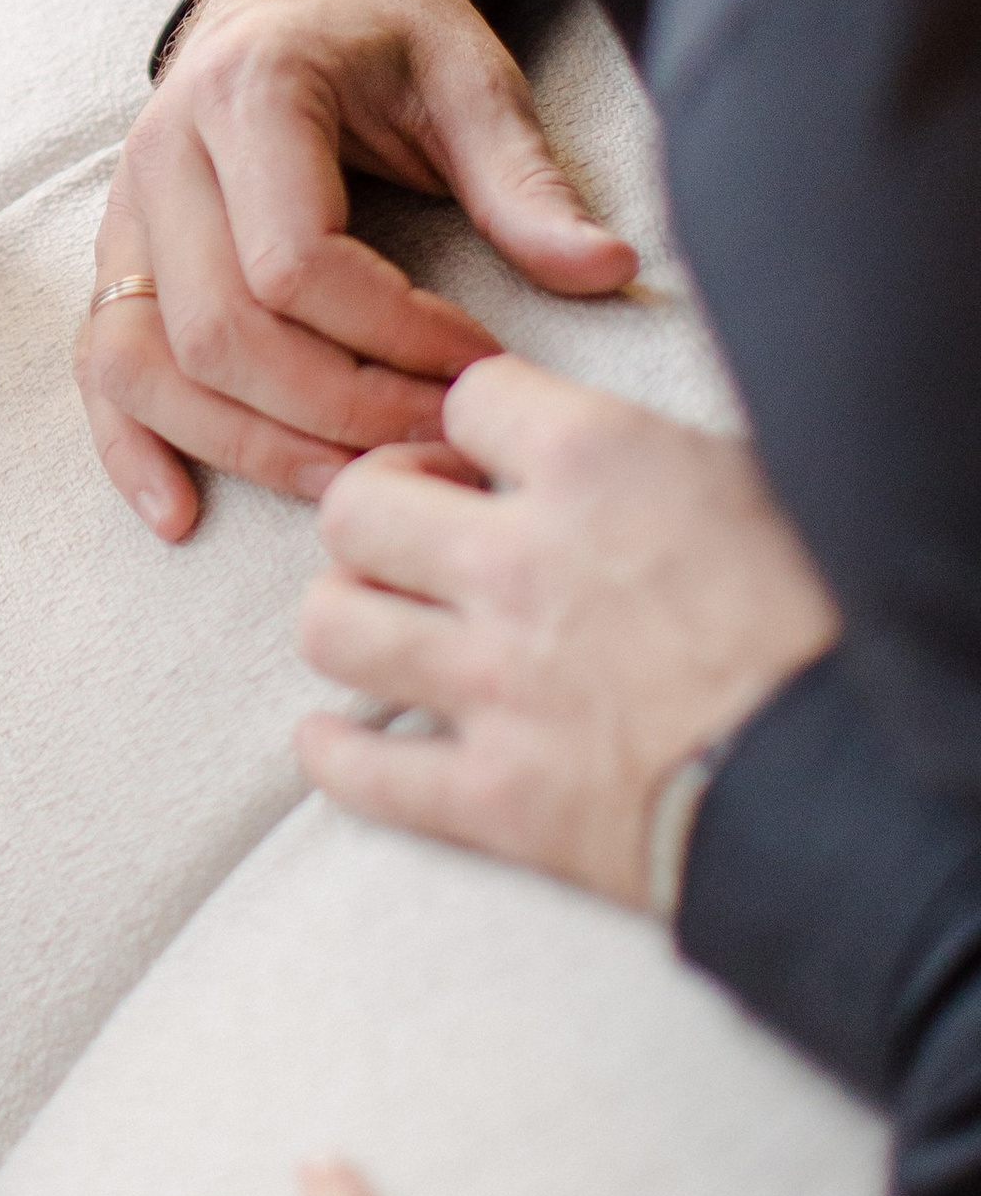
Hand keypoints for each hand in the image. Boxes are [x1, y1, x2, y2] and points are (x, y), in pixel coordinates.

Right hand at [79, 0, 636, 543]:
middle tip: (433, 441)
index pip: (293, 263)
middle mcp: (166, 150)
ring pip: (148, 360)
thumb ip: (523, 180)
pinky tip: (179, 508)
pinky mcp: (117, 252)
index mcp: (252, 91)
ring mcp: (127, 206)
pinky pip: (98, 361)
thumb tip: (602, 270)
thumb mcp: (469, 77)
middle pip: (219, 329)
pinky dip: (130, 443)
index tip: (480, 365)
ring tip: (352, 486)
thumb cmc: (383, 29)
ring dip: (248, 445)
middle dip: (332, 411)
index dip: (392, 339)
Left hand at [297, 356, 842, 907]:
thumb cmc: (828, 620)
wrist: (861, 787)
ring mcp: (496, 685)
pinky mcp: (497, 798)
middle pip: (357, 505)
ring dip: (351, 620)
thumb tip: (609, 430)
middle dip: (377, 510)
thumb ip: (654, 448)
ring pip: (334, 626)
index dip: (475, 424)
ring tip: (384, 625)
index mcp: (593, 461)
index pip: (465, 397)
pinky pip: (365, 772)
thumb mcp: (754, 482)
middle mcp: (518, 561)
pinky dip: (337, 757)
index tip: (487, 455)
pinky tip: (338, 740)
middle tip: (416, 534)